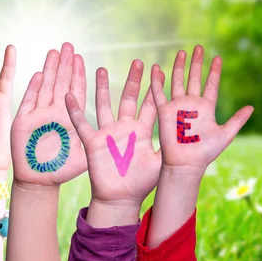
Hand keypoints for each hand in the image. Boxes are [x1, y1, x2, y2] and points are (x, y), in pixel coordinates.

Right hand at [11, 43, 86, 186]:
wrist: (39, 182)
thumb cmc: (62, 170)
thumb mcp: (84, 157)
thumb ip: (95, 144)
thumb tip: (116, 137)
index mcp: (70, 119)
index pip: (76, 92)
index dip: (78, 75)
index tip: (81, 58)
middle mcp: (55, 113)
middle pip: (61, 84)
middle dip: (64, 65)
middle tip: (69, 45)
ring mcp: (39, 116)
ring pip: (45, 88)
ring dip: (50, 70)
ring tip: (54, 52)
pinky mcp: (23, 122)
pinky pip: (29, 102)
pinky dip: (33, 88)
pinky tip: (38, 74)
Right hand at [65, 60, 163, 207]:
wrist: (121, 199)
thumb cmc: (142, 183)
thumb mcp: (161, 162)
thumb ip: (171, 145)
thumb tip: (191, 135)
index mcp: (142, 130)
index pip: (150, 104)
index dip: (154, 88)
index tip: (160, 70)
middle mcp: (125, 127)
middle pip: (128, 98)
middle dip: (132, 80)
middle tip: (137, 61)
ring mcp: (108, 133)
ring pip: (104, 104)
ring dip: (101, 87)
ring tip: (100, 69)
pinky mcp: (94, 142)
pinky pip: (82, 124)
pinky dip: (75, 111)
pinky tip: (69, 96)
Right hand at [151, 45, 253, 170]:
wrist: (185, 163)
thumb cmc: (205, 153)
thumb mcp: (225, 135)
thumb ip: (237, 120)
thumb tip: (252, 107)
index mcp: (206, 108)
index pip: (211, 85)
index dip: (214, 72)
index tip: (218, 58)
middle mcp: (192, 104)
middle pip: (194, 78)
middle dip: (197, 63)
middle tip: (199, 47)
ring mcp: (177, 106)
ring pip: (177, 81)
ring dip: (179, 67)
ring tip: (182, 52)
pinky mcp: (164, 111)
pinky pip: (159, 93)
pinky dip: (156, 81)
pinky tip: (155, 68)